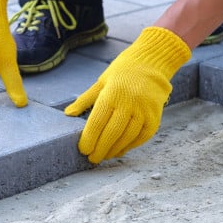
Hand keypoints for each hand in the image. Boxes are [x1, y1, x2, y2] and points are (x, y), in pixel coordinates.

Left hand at [64, 27, 190, 163]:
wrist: (152, 63)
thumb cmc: (122, 72)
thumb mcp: (101, 82)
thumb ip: (85, 100)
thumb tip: (67, 114)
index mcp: (112, 94)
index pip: (97, 122)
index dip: (89, 139)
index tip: (82, 149)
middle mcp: (129, 103)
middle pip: (111, 133)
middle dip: (100, 149)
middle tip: (92, 159)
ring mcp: (144, 111)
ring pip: (127, 138)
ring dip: (114, 150)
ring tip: (104, 156)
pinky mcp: (155, 117)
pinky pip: (141, 137)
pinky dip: (130, 146)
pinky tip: (120, 150)